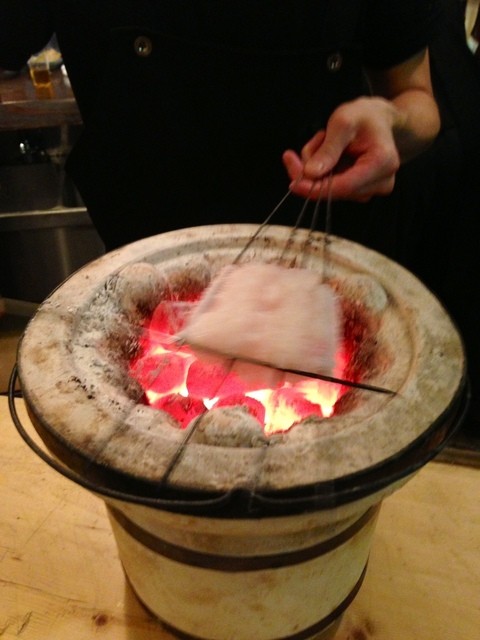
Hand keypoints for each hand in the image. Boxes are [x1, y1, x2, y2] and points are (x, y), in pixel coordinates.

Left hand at [282, 97, 402, 201]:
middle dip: (312, 174)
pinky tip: (326, 152)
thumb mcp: (343, 122)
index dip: (315, 188)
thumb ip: (328, 149)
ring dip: (317, 169)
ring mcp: (372, 189)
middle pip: (335, 191)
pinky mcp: (361, 191)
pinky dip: (322, 172)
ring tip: (323, 142)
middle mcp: (381, 182)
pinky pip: (331, 188)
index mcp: (382, 163)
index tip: (293, 183)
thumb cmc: (363, 116)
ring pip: (330, 190)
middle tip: (304, 148)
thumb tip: (311, 174)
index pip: (344, 186)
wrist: (378, 119)